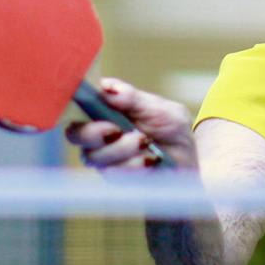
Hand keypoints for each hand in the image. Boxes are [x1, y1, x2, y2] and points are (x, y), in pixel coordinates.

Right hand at [65, 78, 198, 174]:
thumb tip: (107, 89)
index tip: (99, 103)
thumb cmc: (172, 129)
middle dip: (94, 132)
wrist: (188, 161)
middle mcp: (98, 132)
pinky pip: (113, 173)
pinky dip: (133, 165)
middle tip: (118, 130)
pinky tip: (151, 160)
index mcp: (106, 108)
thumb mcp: (159, 108)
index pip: (80, 103)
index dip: (81, 102)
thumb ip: (133, 98)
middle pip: (75, 133)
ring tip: (145, 143)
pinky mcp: (113, 176)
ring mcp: (104, 156)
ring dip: (121, 149)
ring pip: (94, 156)